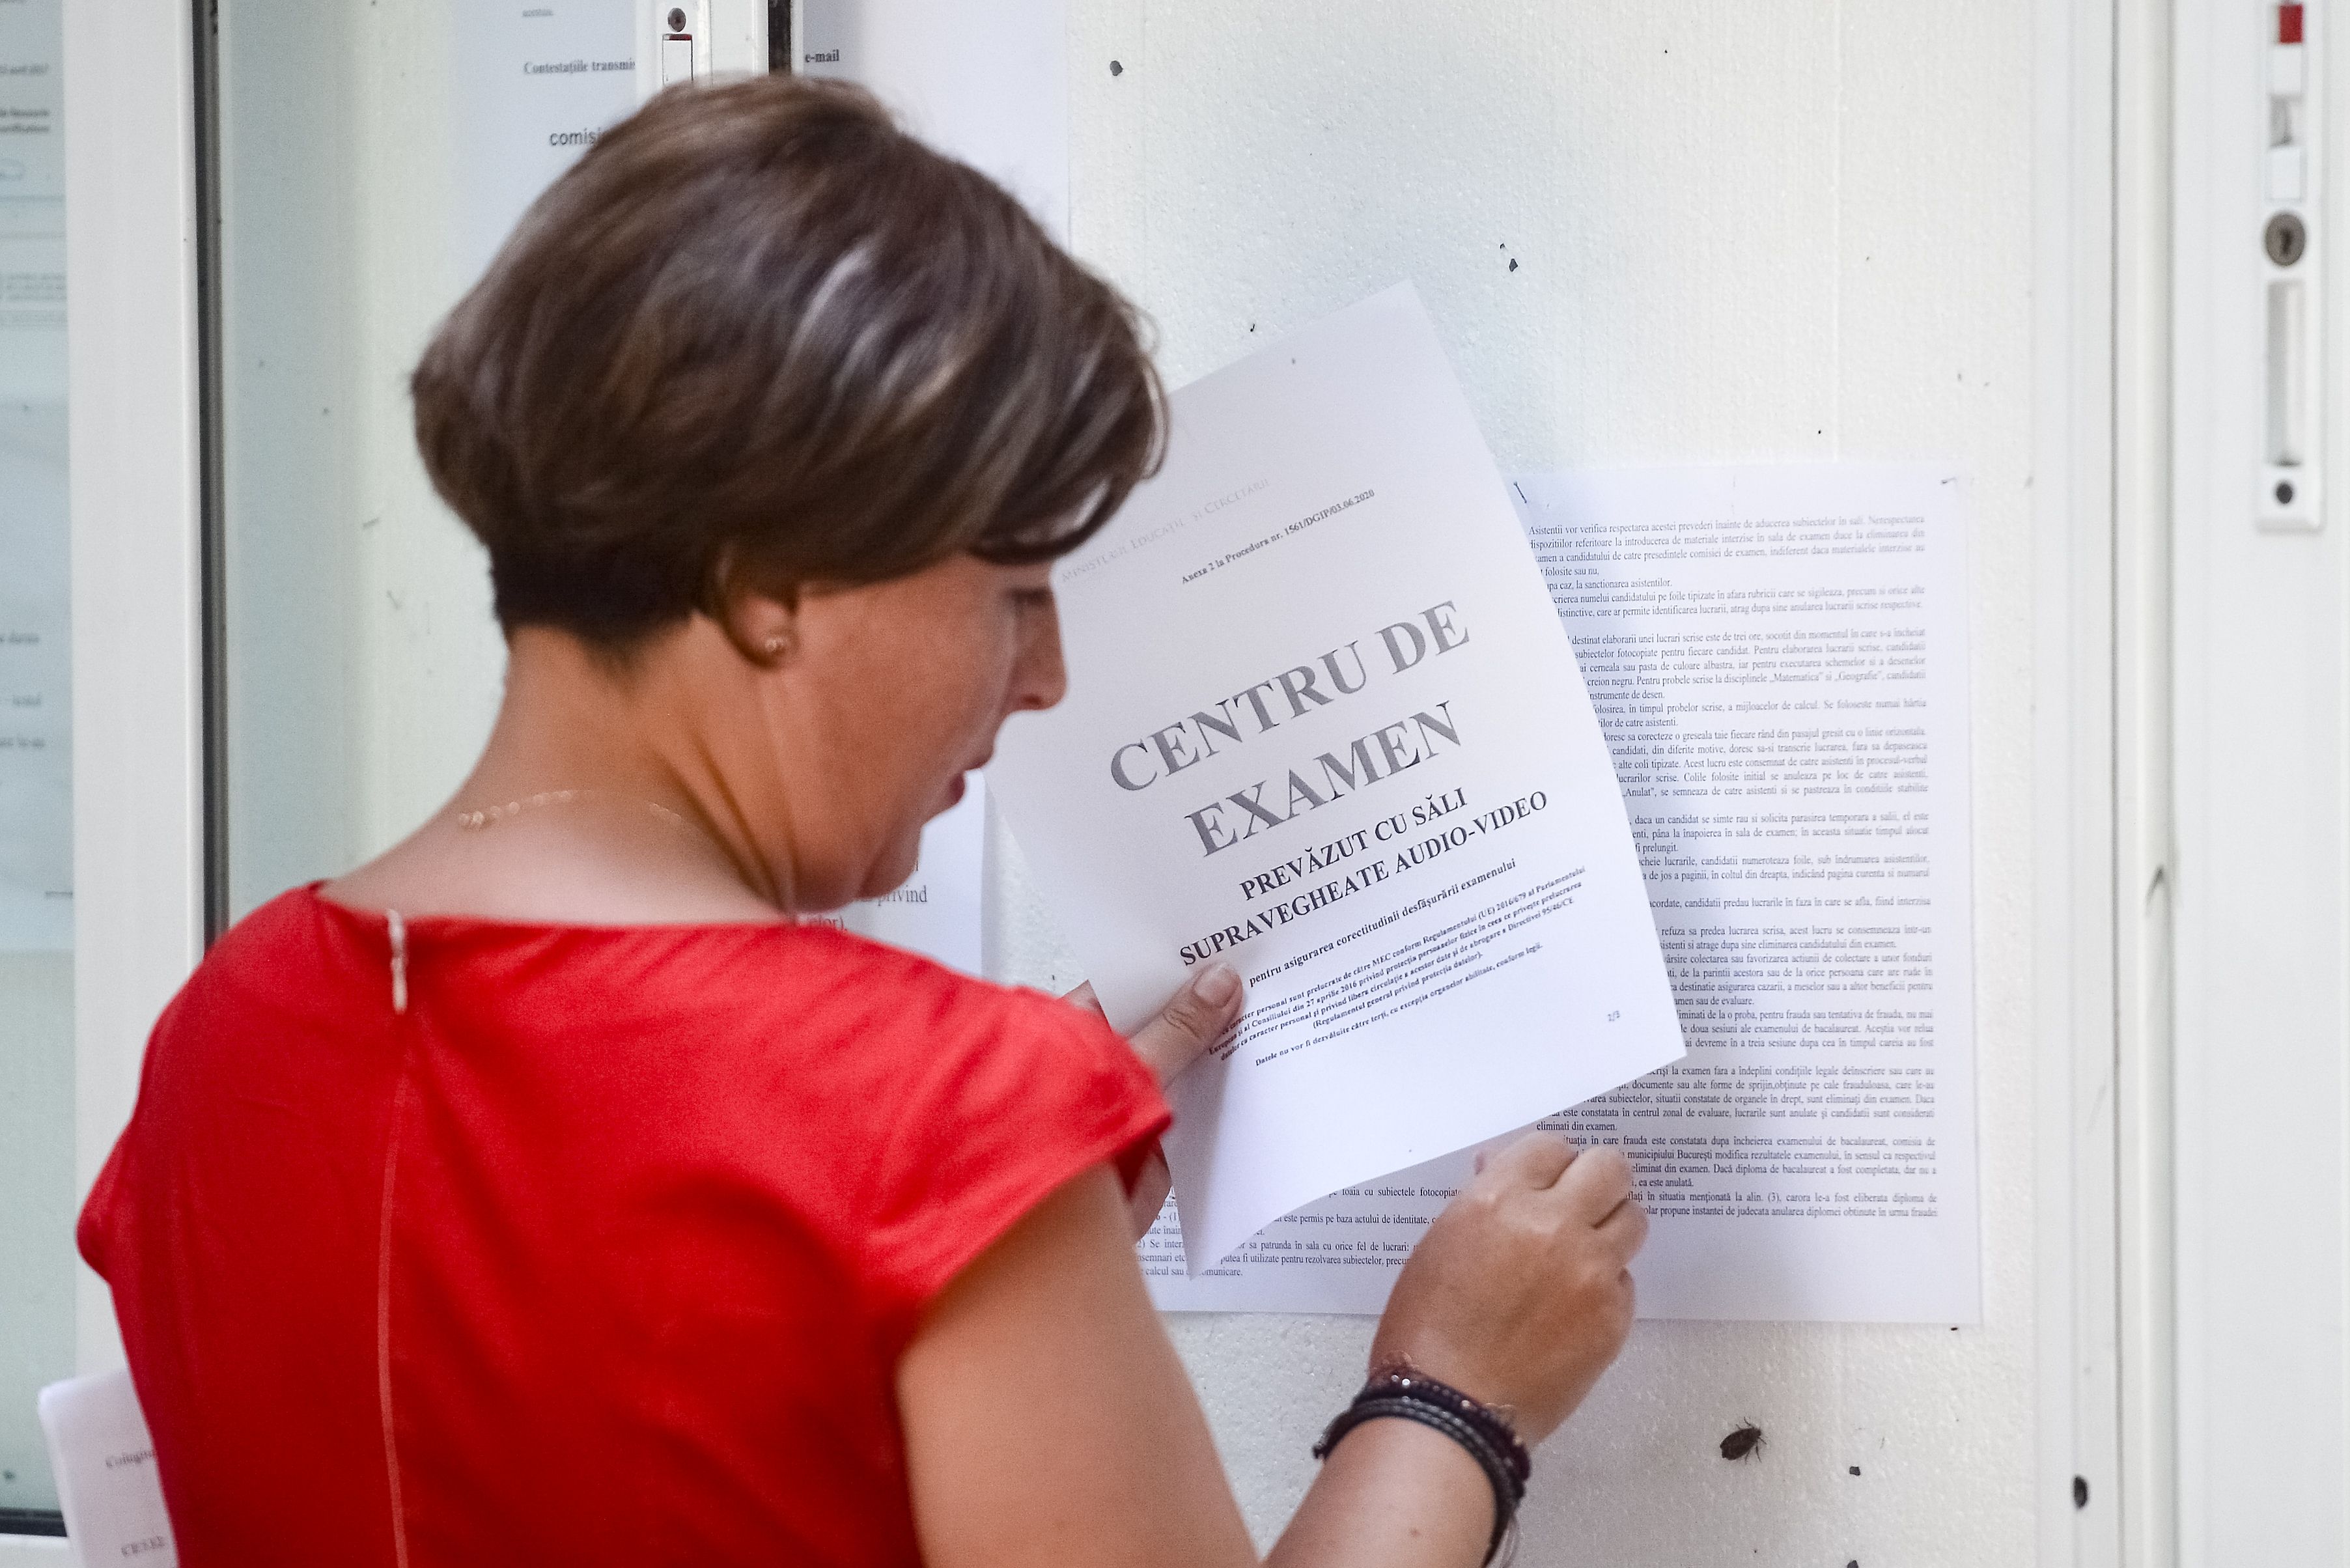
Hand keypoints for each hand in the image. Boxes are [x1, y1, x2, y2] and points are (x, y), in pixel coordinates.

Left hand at [1065, 964, 1242, 1239]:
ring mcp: (1130, 1099)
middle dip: (1204, 1006)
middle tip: (1256, 972)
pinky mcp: (1156, 1139)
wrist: (1053, 1229)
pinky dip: (1222, 1092)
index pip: (1131, 981)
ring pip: (1182, 1063)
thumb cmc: (1055, 1141)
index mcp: (1075, 1027)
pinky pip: (1195, 1104)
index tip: (1217, 943)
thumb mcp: (1131, 1067)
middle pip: (1162, 1021)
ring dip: (1217, 1049)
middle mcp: (1102, 1060)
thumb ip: (1179, 1028)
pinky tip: (1258, 1071)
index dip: (1173, 965)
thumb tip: (1217, 982)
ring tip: (1269, 1011)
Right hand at [1367, 1133, 1645, 1444]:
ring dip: (1609, 1228)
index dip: (1548, 1163)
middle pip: (1610, 1168)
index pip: (1551, 1147)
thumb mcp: (1440, 1245)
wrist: (1449, 1411)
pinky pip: (1625, 1281)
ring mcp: (1591, 1273)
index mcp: (1499, 1199)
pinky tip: (1571, 1309)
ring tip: (1580, 1254)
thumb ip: (1482, 1201)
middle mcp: (1554, 1225)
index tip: (1544, 1179)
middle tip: (1579, 1202)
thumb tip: (1502, 1169)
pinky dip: (1605, 1286)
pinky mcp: (1613, 1319)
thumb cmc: (1426, 1330)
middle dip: (1595, 1180)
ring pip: (1632, 1219)